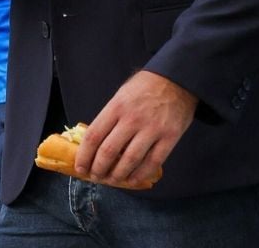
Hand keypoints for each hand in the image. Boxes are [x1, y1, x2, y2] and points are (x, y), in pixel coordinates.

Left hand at [74, 70, 197, 188]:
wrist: (178, 78)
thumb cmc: (146, 86)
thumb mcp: (123, 93)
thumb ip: (111, 116)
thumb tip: (96, 142)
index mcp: (117, 106)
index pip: (94, 136)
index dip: (84, 156)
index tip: (80, 167)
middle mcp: (132, 118)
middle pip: (108, 152)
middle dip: (98, 169)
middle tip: (96, 176)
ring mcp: (152, 129)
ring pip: (129, 160)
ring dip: (118, 176)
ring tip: (112, 180)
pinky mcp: (169, 137)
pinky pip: (152, 162)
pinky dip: (140, 175)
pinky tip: (132, 179)